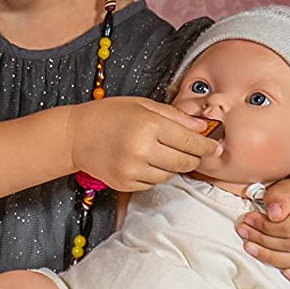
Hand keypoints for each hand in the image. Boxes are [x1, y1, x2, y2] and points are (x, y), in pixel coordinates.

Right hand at [69, 97, 218, 191]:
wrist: (74, 135)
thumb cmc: (108, 115)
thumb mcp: (142, 105)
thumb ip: (176, 116)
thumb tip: (204, 128)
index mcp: (149, 125)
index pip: (193, 142)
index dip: (208, 146)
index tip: (215, 147)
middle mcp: (142, 149)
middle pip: (185, 162)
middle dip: (193, 157)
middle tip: (191, 151)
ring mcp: (132, 169)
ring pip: (170, 175)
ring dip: (172, 166)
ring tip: (160, 153)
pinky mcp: (125, 183)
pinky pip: (152, 183)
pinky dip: (154, 174)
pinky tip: (144, 161)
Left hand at [239, 180, 289, 288]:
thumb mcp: (286, 187)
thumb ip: (278, 196)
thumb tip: (274, 214)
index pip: (287, 228)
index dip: (263, 226)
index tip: (246, 220)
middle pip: (289, 246)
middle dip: (261, 240)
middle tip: (243, 232)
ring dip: (268, 256)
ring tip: (249, 247)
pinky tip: (285, 274)